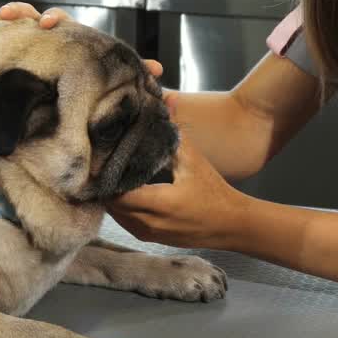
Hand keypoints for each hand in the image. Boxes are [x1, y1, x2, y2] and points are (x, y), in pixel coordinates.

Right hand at [0, 2, 164, 79]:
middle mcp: (54, 36)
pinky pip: (2, 41)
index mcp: (75, 38)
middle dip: (22, 13)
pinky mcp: (20, 55)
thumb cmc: (108, 81)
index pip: (66, 23)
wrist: (98, 91)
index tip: (48, 23)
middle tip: (8, 16)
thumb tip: (159, 69)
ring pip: (15, 27)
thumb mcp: (123, 77)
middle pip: (35, 16)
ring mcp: (35, 44)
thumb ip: (138, 71)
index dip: (57, 20)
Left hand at [108, 134, 249, 249]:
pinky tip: (127, 191)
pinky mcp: (150, 238)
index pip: (116, 193)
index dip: (108, 175)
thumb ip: (175, 130)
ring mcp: (148, 234)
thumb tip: (167, 99)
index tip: (106, 158)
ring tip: (115, 174)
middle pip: (111, 204)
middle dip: (107, 185)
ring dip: (113, 197)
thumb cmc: (214, 192)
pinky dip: (122, 208)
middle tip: (107, 163)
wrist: (231, 225)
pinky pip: (125, 222)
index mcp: (160, 203)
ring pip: (115, 215)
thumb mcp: (193, 160)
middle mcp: (150, 223)